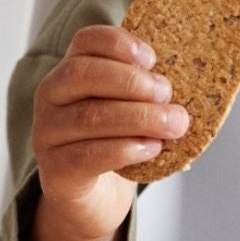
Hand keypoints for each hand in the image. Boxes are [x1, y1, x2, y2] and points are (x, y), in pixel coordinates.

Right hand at [31, 25, 189, 240]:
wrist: (91, 199)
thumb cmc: (115, 144)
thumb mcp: (129, 109)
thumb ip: (147, 91)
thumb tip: (192, 77)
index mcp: (71, 72)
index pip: (85, 41)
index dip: (120, 43)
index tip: (152, 59)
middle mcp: (51, 97)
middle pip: (83, 73)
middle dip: (132, 82)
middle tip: (167, 94)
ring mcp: (48, 134)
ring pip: (89, 117)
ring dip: (140, 118)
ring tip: (173, 124)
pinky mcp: (55, 171)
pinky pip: (88, 155)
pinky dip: (126, 149)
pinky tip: (151, 149)